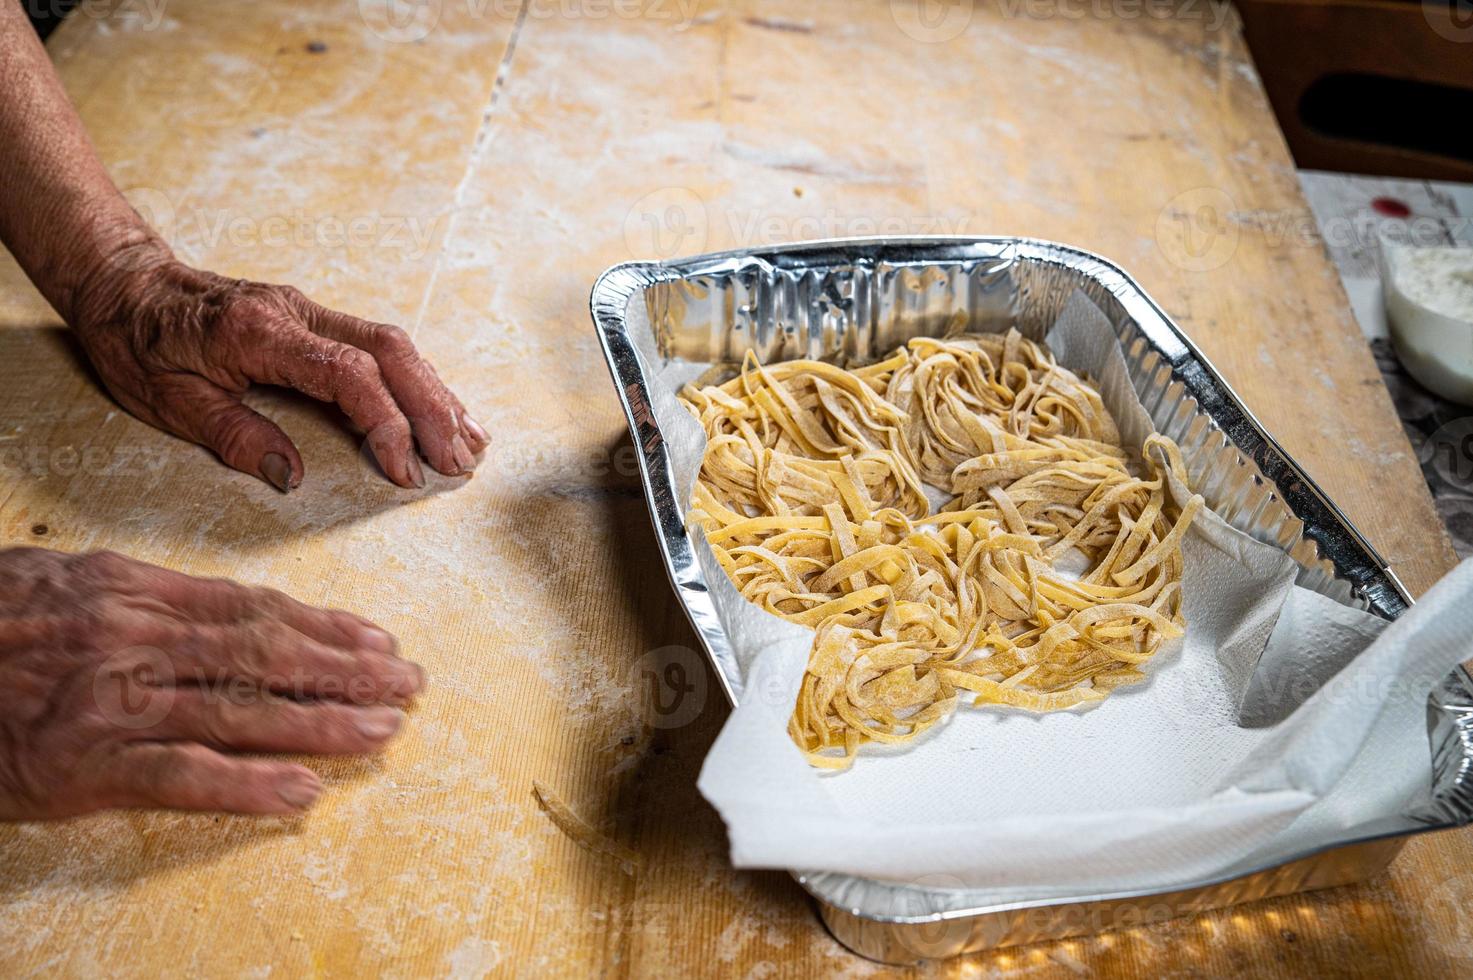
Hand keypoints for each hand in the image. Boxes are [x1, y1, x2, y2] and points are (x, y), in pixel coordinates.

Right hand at [0, 548, 425, 818]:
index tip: (380, 641)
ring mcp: (112, 701)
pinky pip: (185, 776)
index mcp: (136, 591)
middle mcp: (136, 639)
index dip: (326, 626)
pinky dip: (250, 785)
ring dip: (322, 722)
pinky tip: (303, 792)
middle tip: (410, 683)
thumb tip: (228, 610)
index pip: (256, 608)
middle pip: (266, 652)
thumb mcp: (68, 584)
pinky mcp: (86, 764)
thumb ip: (150, 597)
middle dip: (347, 670)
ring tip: (384, 730)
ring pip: (242, 709)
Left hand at [68, 250, 488, 490]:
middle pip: (390, 351)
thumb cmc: (137, 341)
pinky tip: (441, 409)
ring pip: (395, 345)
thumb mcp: (164, 400)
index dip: (385, 423)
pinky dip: (417, 381)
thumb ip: (231, 435)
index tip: (402, 471)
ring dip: (436, 394)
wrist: (122, 282)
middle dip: (433, 409)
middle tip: (460, 462)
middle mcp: (295, 312)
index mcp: (257, 331)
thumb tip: (289, 476)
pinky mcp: (316, 319)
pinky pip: (380, 346)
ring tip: (470, 442)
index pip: (346, 373)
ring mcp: (310, 310)